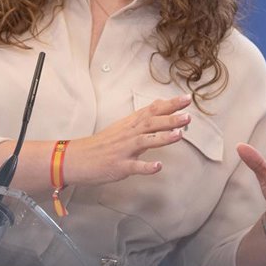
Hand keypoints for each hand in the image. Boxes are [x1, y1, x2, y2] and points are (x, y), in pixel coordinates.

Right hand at [66, 93, 192, 184]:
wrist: (77, 158)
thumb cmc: (102, 144)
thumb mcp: (122, 126)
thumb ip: (143, 117)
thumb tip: (161, 104)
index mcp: (130, 124)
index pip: (152, 110)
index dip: (170, 104)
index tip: (186, 99)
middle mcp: (128, 134)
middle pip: (151, 123)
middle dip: (170, 119)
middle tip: (188, 116)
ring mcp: (123, 150)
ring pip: (144, 141)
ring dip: (163, 138)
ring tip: (179, 134)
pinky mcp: (119, 166)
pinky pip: (134, 166)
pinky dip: (146, 166)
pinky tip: (158, 166)